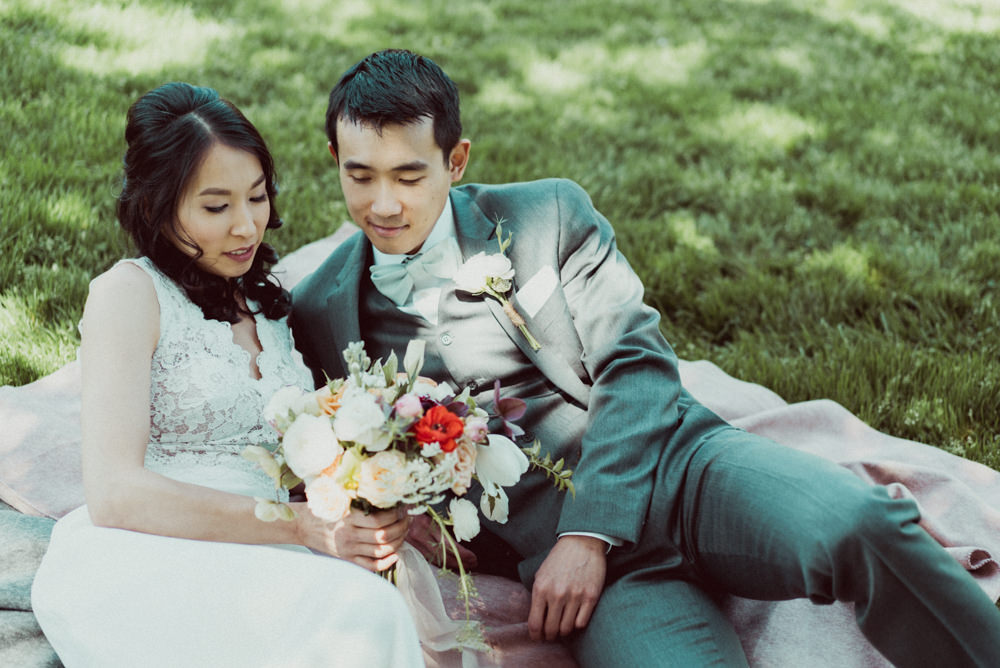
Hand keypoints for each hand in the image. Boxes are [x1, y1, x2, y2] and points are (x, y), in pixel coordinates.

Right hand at [296, 505, 410, 571]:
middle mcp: (349, 536)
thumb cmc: (323, 508)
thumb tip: (385, 494)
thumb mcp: (339, 500)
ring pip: (381, 551)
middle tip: (407, 520)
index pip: (378, 520)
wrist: (303, 526)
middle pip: (383, 536)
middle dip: (401, 528)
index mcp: (348, 519)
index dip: (395, 515)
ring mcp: (349, 550)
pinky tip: (396, 554)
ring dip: (398, 542)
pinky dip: (387, 562)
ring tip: (404, 533)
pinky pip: (371, 566)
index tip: (402, 508)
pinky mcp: (348, 559)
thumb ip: (358, 499)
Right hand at [406, 513, 478, 569]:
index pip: (448, 544)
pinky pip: (426, 559)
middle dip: (459, 561)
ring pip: (434, 560)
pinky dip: (438, 563)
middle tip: (472, 564)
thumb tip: (458, 533)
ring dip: (450, 565)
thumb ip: (440, 523)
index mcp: (426, 524)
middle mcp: (418, 535)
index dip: (462, 553)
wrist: (392, 510)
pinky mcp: (408, 548)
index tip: (473, 557)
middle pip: (442, 555)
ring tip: (463, 567)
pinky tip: (447, 565)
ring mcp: (412, 544)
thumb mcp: (429, 510)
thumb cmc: (414, 507)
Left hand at [528, 535, 606, 640]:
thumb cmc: (560, 558)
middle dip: (549, 635)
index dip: (535, 635)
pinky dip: (577, 624)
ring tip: (562, 626)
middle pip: (551, 629)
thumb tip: (536, 618)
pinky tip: (574, 618)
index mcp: (541, 588)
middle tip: (550, 635)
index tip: (537, 638)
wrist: (582, 542)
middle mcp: (557, 594)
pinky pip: (581, 623)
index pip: (535, 623)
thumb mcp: (541, 574)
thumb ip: (537, 595)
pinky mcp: (591, 597)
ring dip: (563, 631)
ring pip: (566, 629)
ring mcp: (575, 596)